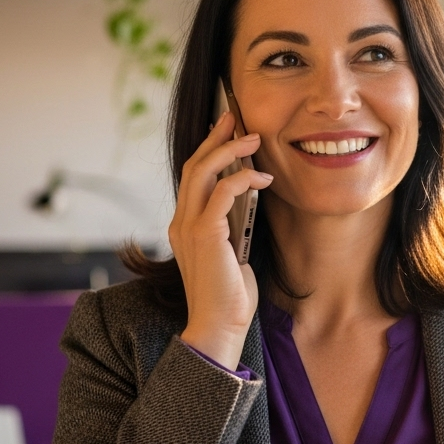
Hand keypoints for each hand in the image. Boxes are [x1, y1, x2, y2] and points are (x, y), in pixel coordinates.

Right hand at [172, 111, 273, 369]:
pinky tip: (262, 178)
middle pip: (194, 166)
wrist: (218, 325)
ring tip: (253, 138)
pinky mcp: (205, 233)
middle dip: (215, 137)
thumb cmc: (229, 296)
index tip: (225, 130)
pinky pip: (221, 192)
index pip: (192, 178)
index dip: (208, 150)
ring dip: (230, 150)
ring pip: (203, 172)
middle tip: (235, 117)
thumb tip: (249, 201)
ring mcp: (189, 227)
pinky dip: (243, 179)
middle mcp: (180, 222)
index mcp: (184, 226)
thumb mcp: (233, 253)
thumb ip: (234, 227)